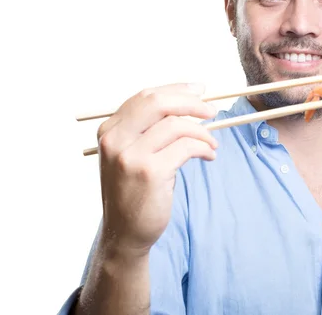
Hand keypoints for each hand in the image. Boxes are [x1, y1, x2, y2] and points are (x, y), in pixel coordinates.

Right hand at [95, 83, 217, 257]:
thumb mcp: (130, 153)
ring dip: (202, 131)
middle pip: (158, 103)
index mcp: (109, 130)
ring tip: (212, 142)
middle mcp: (115, 139)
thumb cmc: (133, 190)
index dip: (176, 90)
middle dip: (191, 102)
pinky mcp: (150, 172)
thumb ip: (147, 128)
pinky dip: (203, 147)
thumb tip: (186, 101)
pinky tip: (209, 155)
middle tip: (212, 111)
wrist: (124, 232)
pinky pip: (186, 147)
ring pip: (176, 125)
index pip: (146, 97)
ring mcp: (130, 156)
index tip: (199, 90)